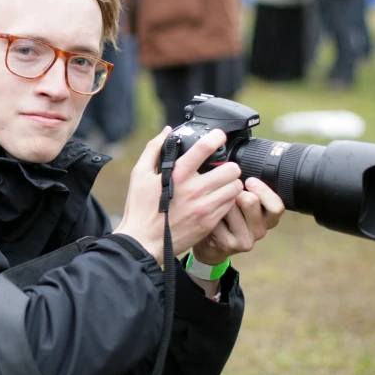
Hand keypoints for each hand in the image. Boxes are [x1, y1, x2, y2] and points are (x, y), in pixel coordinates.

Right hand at [114, 128, 243, 264]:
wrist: (143, 242)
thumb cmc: (140, 208)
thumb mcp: (139, 175)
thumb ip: (153, 149)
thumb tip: (166, 131)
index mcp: (177, 174)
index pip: (204, 148)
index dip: (216, 137)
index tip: (219, 135)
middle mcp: (194, 190)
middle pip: (231, 169)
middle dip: (228, 165)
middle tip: (222, 168)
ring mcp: (204, 208)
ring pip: (235, 187)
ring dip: (231, 183)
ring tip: (222, 184)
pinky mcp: (209, 223)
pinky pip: (230, 205)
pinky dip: (227, 200)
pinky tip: (217, 199)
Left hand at [191, 178, 284, 265]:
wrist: (212, 244)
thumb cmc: (229, 217)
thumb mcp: (243, 203)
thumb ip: (249, 189)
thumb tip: (238, 168)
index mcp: (268, 218)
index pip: (277, 206)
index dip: (263, 190)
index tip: (249, 181)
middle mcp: (260, 230)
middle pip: (251, 201)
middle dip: (236, 191)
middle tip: (227, 192)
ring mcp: (245, 239)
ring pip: (230, 206)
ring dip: (219, 200)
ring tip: (215, 204)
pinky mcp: (228, 244)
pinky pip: (216, 216)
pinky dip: (208, 211)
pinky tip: (207, 215)